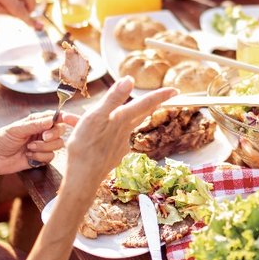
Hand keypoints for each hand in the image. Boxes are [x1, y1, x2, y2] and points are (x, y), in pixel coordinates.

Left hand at [0, 111, 79, 173]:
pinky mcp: (42, 157)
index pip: (57, 117)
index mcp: (38, 121)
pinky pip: (50, 157)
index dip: (66, 117)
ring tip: (29, 148)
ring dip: (43, 148)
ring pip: (58, 145)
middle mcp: (43, 132)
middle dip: (52, 135)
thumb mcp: (17, 129)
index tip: (69, 120)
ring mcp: (43, 145)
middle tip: (42, 137)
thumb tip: (52, 120)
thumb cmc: (2, 139)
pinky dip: (39, 157)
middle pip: (61, 131)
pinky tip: (28, 156)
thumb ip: (35, 124)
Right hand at [62, 78, 175, 195]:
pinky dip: (98, 134)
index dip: (160, 95)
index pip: (145, 103)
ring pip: (118, 127)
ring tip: (84, 115)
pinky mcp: (112, 157)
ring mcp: (119, 146)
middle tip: (157, 100)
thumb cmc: (85, 147)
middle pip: (139, 115)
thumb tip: (130, 80)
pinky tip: (85, 137)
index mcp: (122, 120)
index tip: (175, 90)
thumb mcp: (96, 117)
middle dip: (147, 106)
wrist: (82, 179)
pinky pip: (107, 140)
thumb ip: (113, 98)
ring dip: (109, 119)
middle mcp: (125, 132)